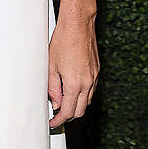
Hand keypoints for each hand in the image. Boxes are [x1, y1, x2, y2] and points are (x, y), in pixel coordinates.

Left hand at [48, 13, 99, 127]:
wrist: (78, 25)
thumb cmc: (62, 41)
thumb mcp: (50, 66)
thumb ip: (52, 87)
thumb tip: (55, 103)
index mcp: (74, 84)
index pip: (68, 112)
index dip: (59, 120)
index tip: (52, 122)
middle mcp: (87, 83)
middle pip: (80, 111)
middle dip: (68, 116)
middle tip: (56, 115)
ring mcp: (94, 77)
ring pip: (86, 101)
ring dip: (76, 106)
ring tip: (62, 102)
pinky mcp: (97, 71)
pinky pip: (91, 90)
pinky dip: (82, 95)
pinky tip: (72, 89)